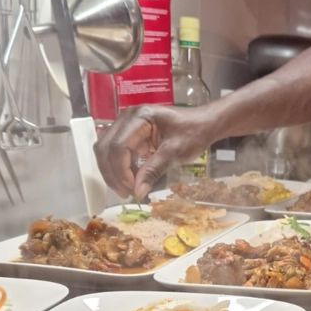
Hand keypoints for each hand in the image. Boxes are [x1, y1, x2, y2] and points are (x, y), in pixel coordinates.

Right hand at [94, 105, 213, 199]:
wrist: (204, 124)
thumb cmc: (194, 133)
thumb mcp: (175, 152)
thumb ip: (154, 171)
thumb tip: (137, 193)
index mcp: (139, 117)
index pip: (118, 146)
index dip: (121, 171)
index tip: (132, 189)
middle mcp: (128, 117)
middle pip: (106, 148)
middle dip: (113, 174)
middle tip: (126, 193)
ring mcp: (127, 124)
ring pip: (107, 151)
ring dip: (115, 172)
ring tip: (129, 189)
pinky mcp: (130, 133)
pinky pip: (117, 152)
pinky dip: (122, 168)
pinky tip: (133, 180)